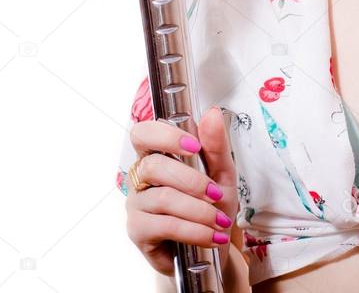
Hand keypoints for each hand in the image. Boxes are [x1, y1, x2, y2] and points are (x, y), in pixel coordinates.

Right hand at [125, 105, 238, 276]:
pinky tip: (211, 236)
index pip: (143, 133)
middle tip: (216, 193)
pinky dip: (194, 230)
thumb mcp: (222, 172)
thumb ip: (216, 144)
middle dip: (192, 180)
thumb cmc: (213, 204)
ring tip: (220, 221)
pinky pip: (165, 225)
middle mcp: (141, 176)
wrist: (212, 246)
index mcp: (157, 154)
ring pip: (163, 198)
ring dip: (199, 210)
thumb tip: (212, 112)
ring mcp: (136, 204)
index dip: (164, 136)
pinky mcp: (138, 231)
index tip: (193, 146)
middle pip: (154, 166)